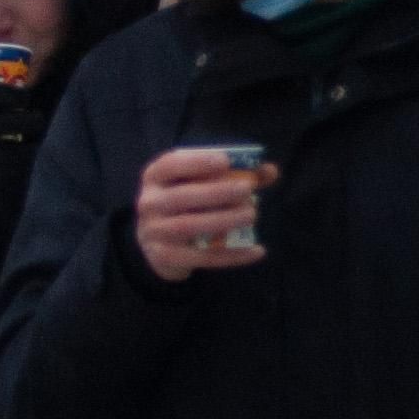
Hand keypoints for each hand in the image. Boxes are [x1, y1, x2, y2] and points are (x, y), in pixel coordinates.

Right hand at [134, 149, 273, 281]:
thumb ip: (234, 176)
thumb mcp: (199, 184)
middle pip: (181, 197)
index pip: (170, 165)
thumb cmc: (186, 204)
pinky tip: (257, 250)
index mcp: (155, 178)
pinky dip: (231, 255)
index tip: (225, 161)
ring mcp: (154, 232)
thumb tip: (269, 171)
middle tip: (248, 190)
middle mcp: (149, 203)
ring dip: (223, 220)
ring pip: (188, 226)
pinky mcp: (165, 257)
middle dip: (217, 192)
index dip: (196, 162)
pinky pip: (201, 257)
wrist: (157, 242)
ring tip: (251, 215)